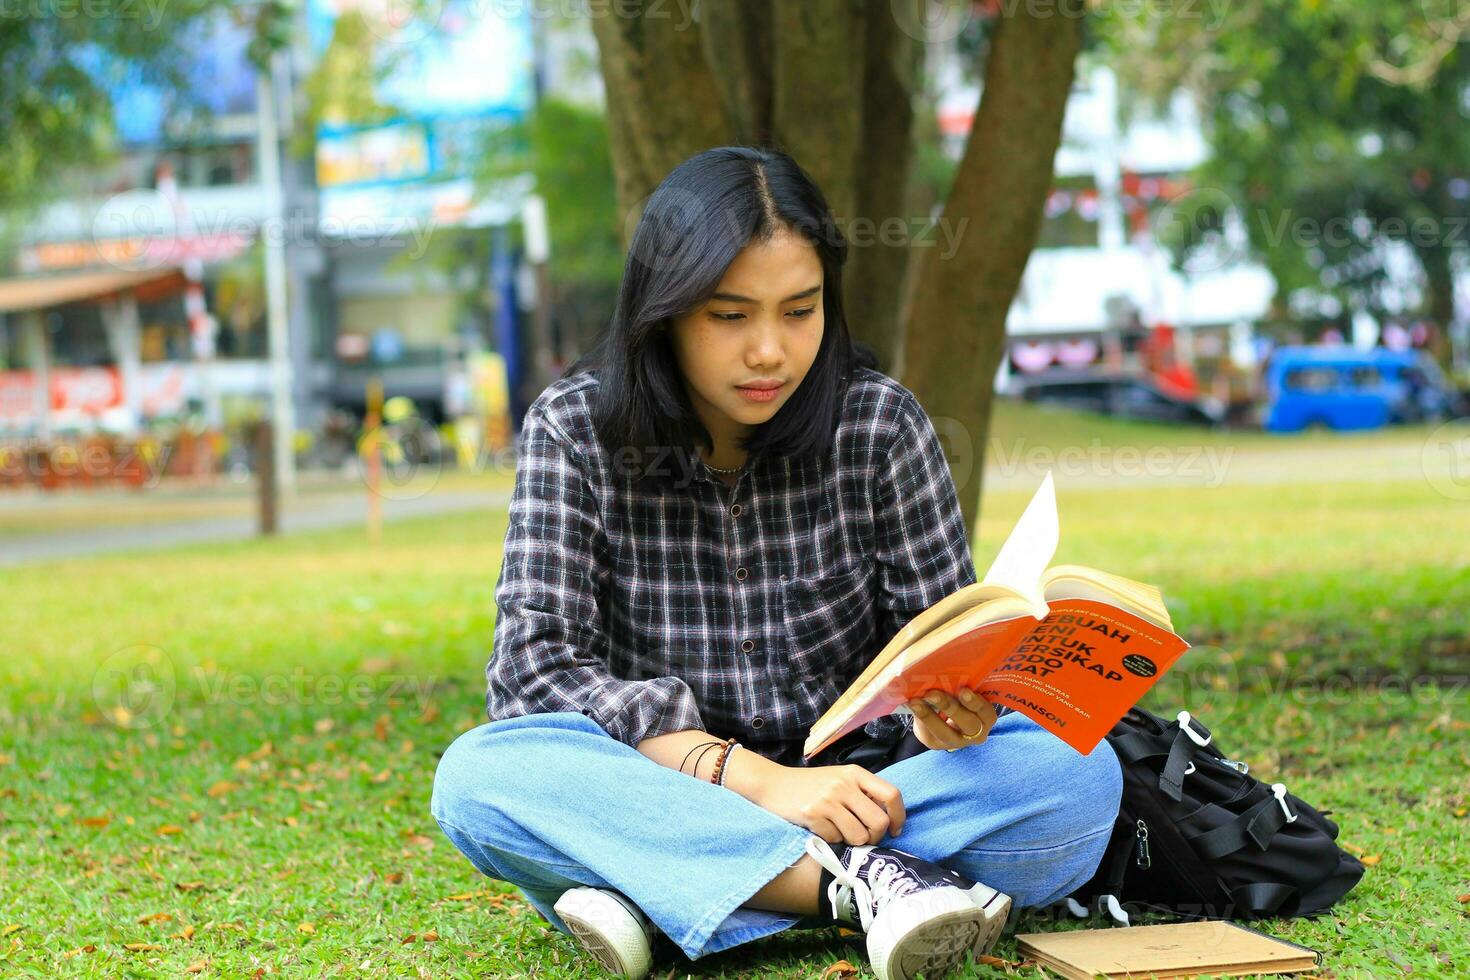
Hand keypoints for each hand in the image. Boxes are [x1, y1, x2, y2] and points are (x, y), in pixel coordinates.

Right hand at [748, 763, 905, 845]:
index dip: (899, 816)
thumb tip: (890, 819)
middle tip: (865, 837)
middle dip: (875, 837)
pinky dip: (832, 840)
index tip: (895, 830)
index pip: (892, 795)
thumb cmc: (811, 786)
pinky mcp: (812, 814)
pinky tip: (822, 828)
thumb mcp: (840, 779)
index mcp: (855, 773)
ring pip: (859, 836)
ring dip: (852, 841)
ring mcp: (827, 799)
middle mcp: (843, 784)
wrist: (773, 785)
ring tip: (839, 830)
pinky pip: (835, 840)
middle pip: (879, 822)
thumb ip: (863, 793)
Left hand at [907, 686, 996, 751]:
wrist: (945, 718)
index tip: (963, 690)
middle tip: (933, 694)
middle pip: (967, 724)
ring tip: (915, 702)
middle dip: (950, 708)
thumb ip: (962, 684)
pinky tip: (911, 706)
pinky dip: (919, 720)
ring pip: (946, 733)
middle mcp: (976, 733)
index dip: (975, 702)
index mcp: (986, 717)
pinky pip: (929, 735)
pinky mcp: (938, 744)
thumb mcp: (965, 692)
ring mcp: (957, 741)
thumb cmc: (959, 698)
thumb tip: (947, 666)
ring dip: (929, 716)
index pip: (986, 711)